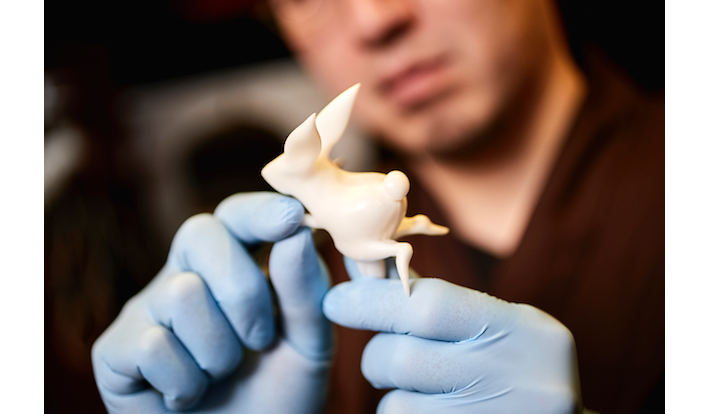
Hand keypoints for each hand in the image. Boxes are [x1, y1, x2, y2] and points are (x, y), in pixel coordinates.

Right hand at [92, 192, 332, 412]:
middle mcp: (185, 277)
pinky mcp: (115, 351)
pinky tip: (188, 396)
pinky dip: (185, 382)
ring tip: (221, 376)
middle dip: (243, 290)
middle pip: (199, 234)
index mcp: (233, 266)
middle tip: (261, 341)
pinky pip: (151, 344)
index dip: (258, 211)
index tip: (292, 216)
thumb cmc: (277, 395)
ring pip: (181, 293)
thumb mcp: (308, 346)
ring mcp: (147, 310)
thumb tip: (296, 233)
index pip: (236, 216)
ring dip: (219, 351)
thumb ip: (306, 293)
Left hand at [323, 259, 584, 413]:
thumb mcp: (501, 327)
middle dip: (377, 354)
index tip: (337, 300)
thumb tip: (368, 274)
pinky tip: (431, 410)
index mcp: (523, 330)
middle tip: (381, 357)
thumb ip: (442, 305)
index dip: (373, 301)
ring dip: (393, 394)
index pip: (429, 306)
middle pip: (403, 359)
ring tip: (421, 391)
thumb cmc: (520, 368)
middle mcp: (515, 377)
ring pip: (398, 405)